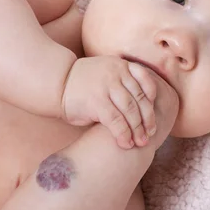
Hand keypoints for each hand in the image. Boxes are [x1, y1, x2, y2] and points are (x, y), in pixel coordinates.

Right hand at [61, 56, 176, 148]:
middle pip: (140, 99)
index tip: (154, 112)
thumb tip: (141, 106)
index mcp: (121, 65)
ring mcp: (107, 87)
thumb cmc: (81, 83)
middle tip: (151, 133)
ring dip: (137, 129)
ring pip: (131, 111)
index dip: (152, 98)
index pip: (146, 81)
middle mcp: (117, 74)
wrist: (55, 82)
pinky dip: (123, 134)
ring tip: (141, 143)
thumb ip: (121, 84)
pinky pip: (116, 121)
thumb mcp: (105, 73)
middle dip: (148, 118)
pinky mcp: (97, 102)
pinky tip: (125, 144)